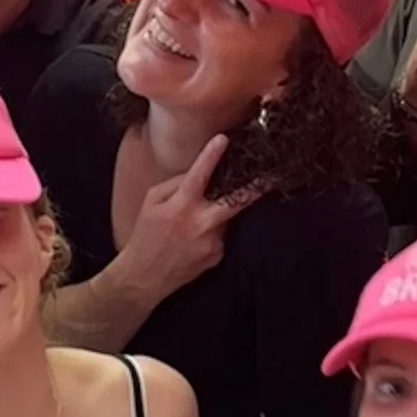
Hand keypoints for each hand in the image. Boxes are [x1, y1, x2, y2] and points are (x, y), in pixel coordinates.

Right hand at [118, 135, 253, 303]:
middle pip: (234, 201)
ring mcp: (211, 242)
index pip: (198, 175)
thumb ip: (175, 184)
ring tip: (195, 223)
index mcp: (180, 207)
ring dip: (218, 213)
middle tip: (272, 177)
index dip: (211, 155)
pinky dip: (213, 232)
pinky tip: (195, 240)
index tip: (223, 139)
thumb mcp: (151, 202)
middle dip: (256, 188)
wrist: (144, 277)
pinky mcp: (217, 256)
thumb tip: (198, 172)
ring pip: (226, 217)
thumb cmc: (145, 235)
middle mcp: (199, 224)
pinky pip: (222, 235)